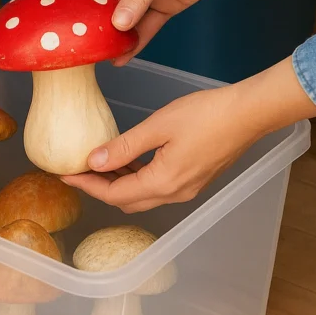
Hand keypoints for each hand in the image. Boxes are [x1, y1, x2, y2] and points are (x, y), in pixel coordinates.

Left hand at [63, 58, 315, 211]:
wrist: (250, 113)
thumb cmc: (207, 114)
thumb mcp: (159, 126)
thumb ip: (124, 146)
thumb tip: (93, 161)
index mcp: (164, 183)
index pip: (115, 194)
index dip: (87, 185)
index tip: (65, 173)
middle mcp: (176, 194)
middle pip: (127, 201)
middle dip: (100, 188)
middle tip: (78, 171)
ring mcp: (188, 189)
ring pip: (143, 196)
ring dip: (119, 184)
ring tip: (99, 163)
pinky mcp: (196, 179)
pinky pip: (158, 187)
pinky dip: (138, 178)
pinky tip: (129, 159)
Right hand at [90, 0, 289, 64]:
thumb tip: (119, 23)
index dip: (82, 7)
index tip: (73, 28)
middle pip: (109, 8)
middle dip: (100, 28)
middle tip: (89, 50)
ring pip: (129, 21)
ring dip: (120, 38)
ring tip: (106, 58)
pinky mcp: (166, 6)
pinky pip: (148, 26)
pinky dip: (139, 40)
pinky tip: (128, 54)